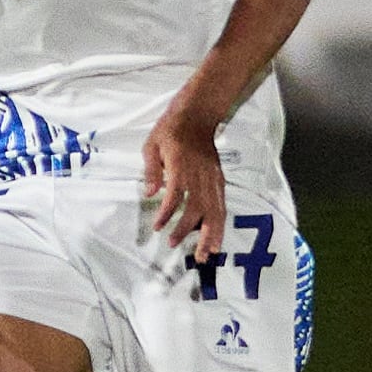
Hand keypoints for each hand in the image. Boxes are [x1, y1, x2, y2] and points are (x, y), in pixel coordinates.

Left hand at [141, 102, 226, 261]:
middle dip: (187, 229)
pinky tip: (216, 241)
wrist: (197, 116)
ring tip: (205, 255)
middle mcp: (200, 175)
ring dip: (210, 234)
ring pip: (215, 211)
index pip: (176, 194)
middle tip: (174, 245)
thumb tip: (149, 193)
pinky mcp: (219, 181)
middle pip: (198, 207)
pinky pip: (221, 207)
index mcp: (181, 165)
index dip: (168, 213)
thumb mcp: (152, 145)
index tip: (158, 227)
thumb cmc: (170, 130)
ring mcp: (212, 179)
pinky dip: (220, 225)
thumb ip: (151, 170)